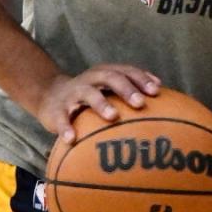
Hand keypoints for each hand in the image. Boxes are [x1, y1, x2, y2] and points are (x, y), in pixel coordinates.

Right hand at [37, 64, 161, 142]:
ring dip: (101, 103)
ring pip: (88, 94)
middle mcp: (90, 79)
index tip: (157, 91)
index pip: (126, 71)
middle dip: (126, 89)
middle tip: (140, 104)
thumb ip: (130, 91)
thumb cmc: (88, 96)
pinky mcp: (57, 110)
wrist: (50, 97)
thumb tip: (162, 94)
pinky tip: (72, 139)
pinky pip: (62, 118)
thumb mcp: (107, 89)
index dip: (141, 79)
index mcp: (105, 74)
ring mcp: (73, 93)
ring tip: (113, 116)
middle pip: (110, 78)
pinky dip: (67, 127)